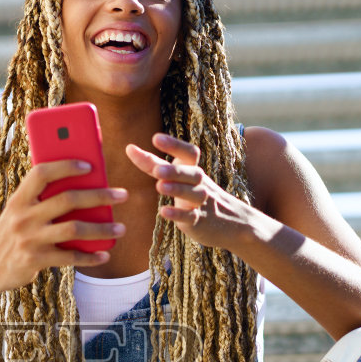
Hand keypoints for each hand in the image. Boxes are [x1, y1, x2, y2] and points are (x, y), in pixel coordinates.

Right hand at [0, 159, 127, 294]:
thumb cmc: (10, 235)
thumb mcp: (17, 211)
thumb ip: (39, 199)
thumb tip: (79, 185)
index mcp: (19, 199)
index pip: (42, 173)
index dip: (66, 165)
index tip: (90, 166)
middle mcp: (23, 216)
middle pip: (67, 200)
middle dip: (99, 196)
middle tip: (121, 195)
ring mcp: (29, 239)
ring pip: (74, 229)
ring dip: (102, 228)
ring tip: (120, 228)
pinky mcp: (35, 260)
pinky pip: (70, 257)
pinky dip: (90, 257)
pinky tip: (104, 255)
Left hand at [125, 133, 267, 252]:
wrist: (231, 223)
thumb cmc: (195, 194)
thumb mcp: (178, 178)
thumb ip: (154, 164)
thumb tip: (129, 148)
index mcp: (193, 170)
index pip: (189, 153)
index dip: (174, 145)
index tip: (155, 138)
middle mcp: (199, 184)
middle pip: (192, 173)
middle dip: (175, 170)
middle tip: (157, 170)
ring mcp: (201, 203)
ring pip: (193, 194)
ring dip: (177, 189)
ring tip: (159, 186)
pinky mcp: (199, 222)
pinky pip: (191, 217)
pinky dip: (178, 215)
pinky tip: (163, 212)